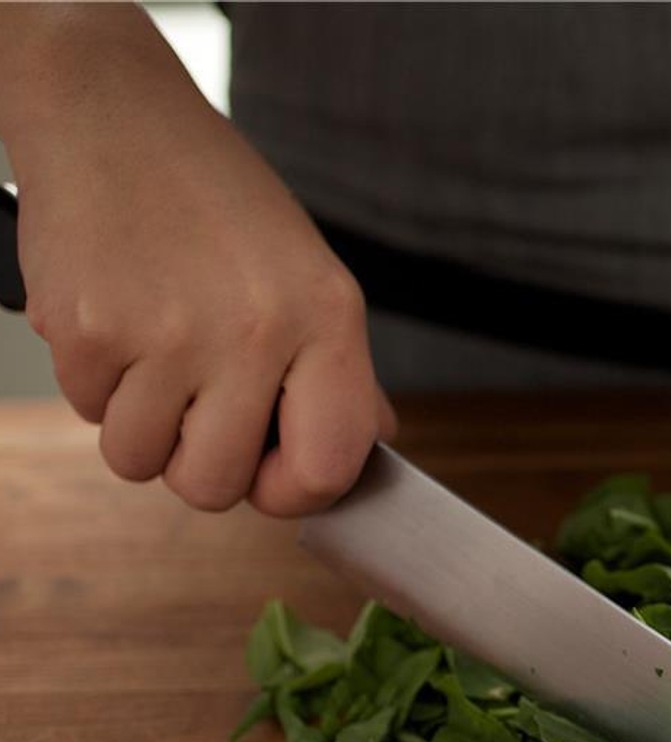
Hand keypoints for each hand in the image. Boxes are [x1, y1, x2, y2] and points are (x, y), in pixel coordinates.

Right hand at [5, 6, 394, 514]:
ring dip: (141, 427)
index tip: (270, 470)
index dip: (293, 490)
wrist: (112, 113)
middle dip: (197, 463)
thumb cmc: (217, 201)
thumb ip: (341, 371)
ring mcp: (169, 333)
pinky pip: (88, 414)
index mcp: (327, 318)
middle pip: (217, 487)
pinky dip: (96, 384)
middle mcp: (257, 329)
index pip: (328, 466)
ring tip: (154, 357)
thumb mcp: (307, 275)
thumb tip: (373, 443)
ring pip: (141, 463)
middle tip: (196, 406)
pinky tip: (115, 323)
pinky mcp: (87, 329)